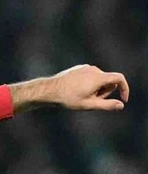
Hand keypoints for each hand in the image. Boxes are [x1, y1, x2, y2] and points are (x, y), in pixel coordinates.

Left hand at [13, 64, 128, 111]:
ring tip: (82, 96)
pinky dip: (89, 84)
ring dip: (96, 89)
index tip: (123, 99)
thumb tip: (121, 105)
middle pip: (109, 81)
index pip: (119, 79)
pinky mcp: (79, 68)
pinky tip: (76, 91)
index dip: (124, 89)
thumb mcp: (88, 105)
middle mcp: (94, 69)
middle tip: (91, 100)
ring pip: (99, 79)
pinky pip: (90, 76)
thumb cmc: (68, 99)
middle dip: (105, 92)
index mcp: (98, 77)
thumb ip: (106, 105)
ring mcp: (86, 67)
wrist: (49, 90)